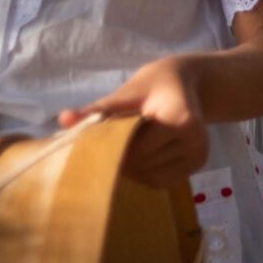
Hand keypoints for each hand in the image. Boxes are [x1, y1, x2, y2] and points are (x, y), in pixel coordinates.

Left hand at [60, 57, 208, 187]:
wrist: (186, 82)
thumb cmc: (153, 84)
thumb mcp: (126, 93)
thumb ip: (98, 110)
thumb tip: (63, 119)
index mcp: (181, 120)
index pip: (137, 150)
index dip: (114, 147)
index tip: (101, 137)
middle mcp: (196, 141)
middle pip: (143, 165)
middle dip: (122, 156)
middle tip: (114, 139)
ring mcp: (199, 155)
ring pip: (149, 176)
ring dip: (132, 167)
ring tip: (130, 143)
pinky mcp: (198, 164)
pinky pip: (161, 180)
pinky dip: (145, 172)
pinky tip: (143, 154)